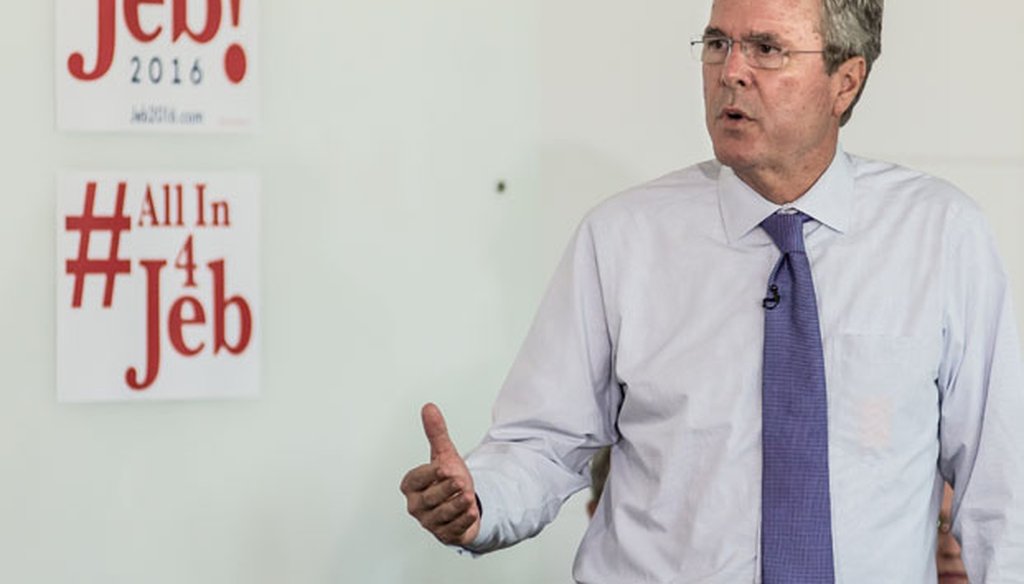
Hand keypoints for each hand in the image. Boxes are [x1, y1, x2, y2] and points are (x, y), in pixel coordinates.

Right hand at [400, 403, 480, 545]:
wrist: (463, 502)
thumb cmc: (449, 478)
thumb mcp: (444, 454)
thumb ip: (436, 433)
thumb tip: (429, 407)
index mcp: (411, 485)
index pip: (417, 479)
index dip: (431, 474)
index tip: (444, 468)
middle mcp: (416, 505)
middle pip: (430, 498)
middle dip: (447, 489)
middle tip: (460, 482)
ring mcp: (429, 522)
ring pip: (443, 514)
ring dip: (457, 506)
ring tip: (468, 498)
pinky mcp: (443, 534)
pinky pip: (453, 529)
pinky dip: (464, 521)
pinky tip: (472, 513)